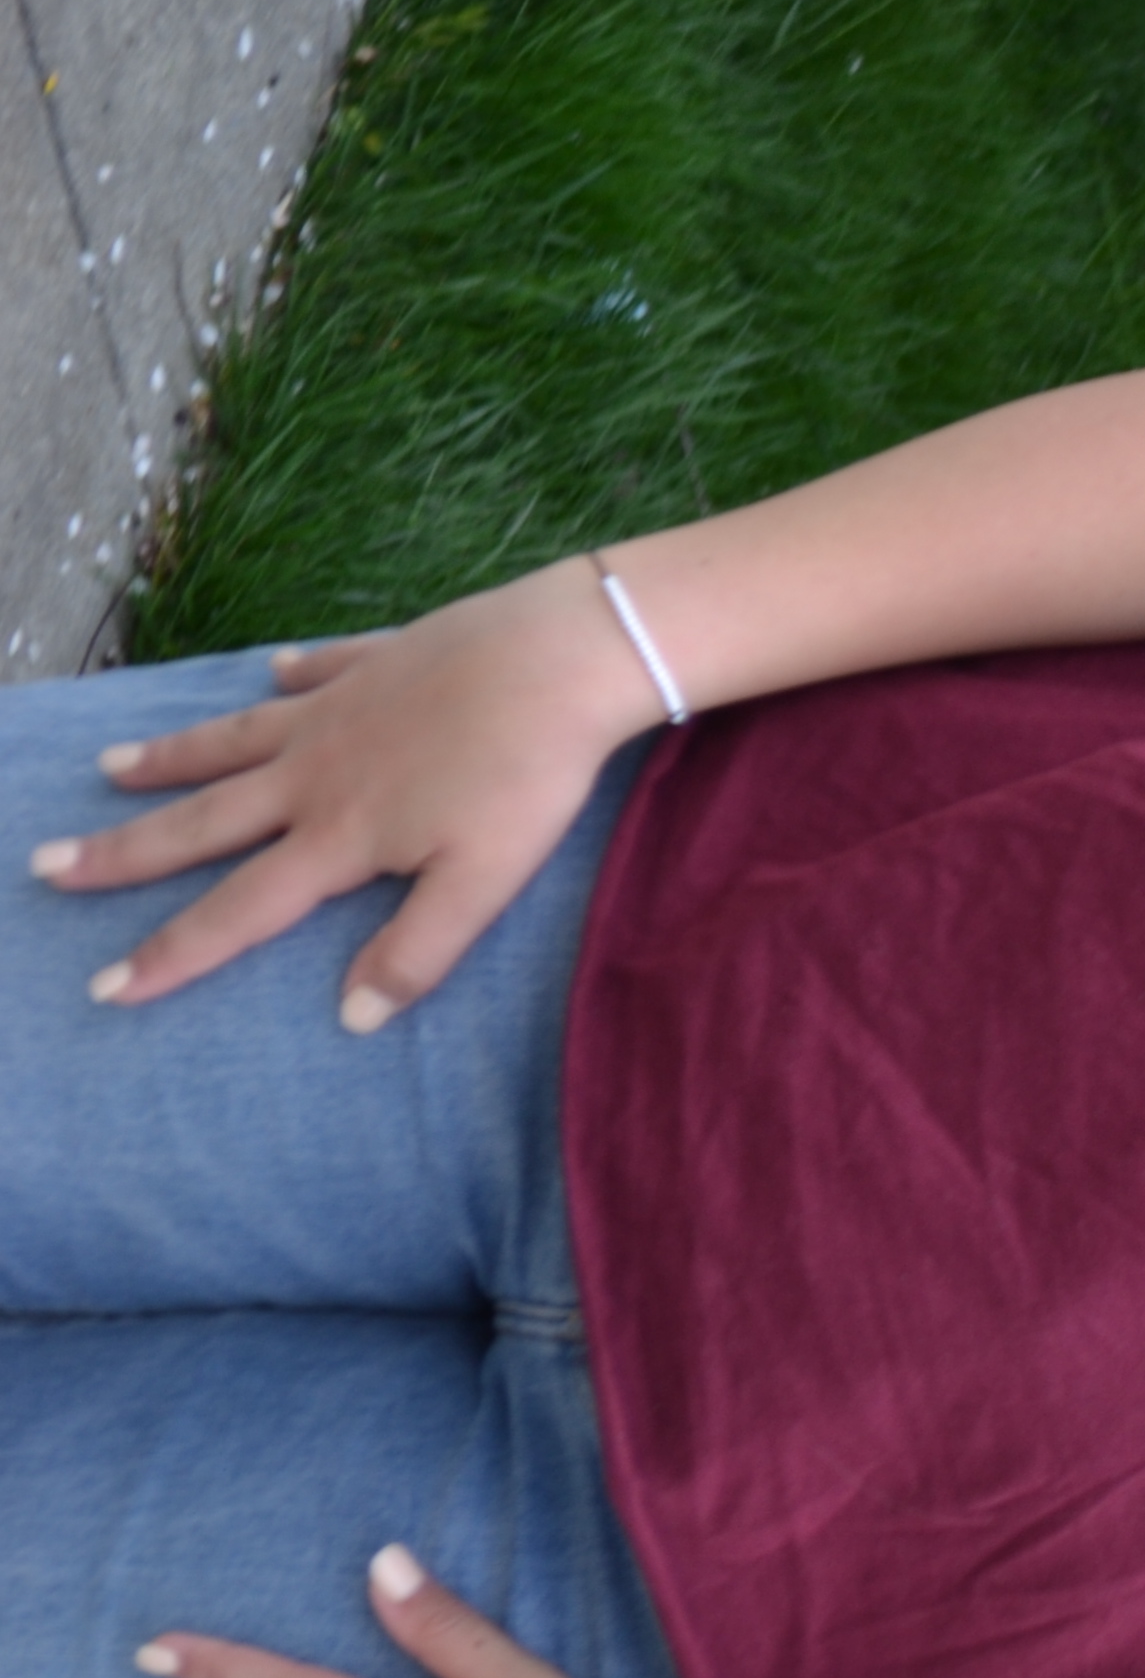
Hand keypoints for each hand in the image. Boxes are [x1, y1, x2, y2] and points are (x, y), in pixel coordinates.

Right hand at [28, 564, 669, 1026]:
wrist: (560, 657)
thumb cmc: (528, 777)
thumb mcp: (483, 883)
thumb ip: (418, 950)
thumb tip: (354, 1020)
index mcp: (338, 835)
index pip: (239, 910)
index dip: (173, 953)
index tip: (107, 987)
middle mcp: (314, 771)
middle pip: (202, 821)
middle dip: (123, 852)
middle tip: (47, 864)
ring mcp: (338, 709)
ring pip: (234, 739)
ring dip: (172, 757)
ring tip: (111, 767)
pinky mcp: (377, 661)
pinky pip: (318, 671)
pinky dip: (290, 675)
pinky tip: (272, 672)